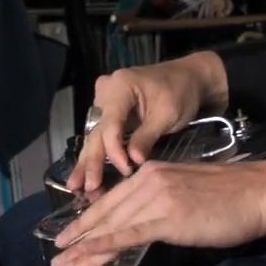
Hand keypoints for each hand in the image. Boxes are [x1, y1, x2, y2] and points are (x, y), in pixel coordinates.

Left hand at [49, 161, 265, 265]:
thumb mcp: (186, 190)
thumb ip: (162, 201)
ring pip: (112, 225)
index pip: (112, 199)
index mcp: (152, 172)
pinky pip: (129, 234)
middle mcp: (148, 180)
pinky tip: (87, 256)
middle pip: (105, 212)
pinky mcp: (168, 218)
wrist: (257, 191)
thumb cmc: (230, 195)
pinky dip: (104, 245)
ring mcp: (157, 198)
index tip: (69, 236)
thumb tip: (146, 221)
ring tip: (63, 265)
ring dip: (84, 247)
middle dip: (78, 235)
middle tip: (55, 255)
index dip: (87, 219)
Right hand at [69, 52, 228, 193]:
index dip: (115, 150)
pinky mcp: (109, 111)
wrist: (189, 77)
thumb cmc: (181, 92)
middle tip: (86, 188)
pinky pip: (101, 134)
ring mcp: (105, 100)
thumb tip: (132, 161)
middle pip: (98, 130)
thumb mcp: (168, 114)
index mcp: (120, 85)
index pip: (110, 123)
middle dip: (92, 161)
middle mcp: (106, 91)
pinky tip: (86, 173)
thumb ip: (146, 137)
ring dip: (89, 161)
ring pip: (96, 135)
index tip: (126, 170)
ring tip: (76, 186)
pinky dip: (98, 153)